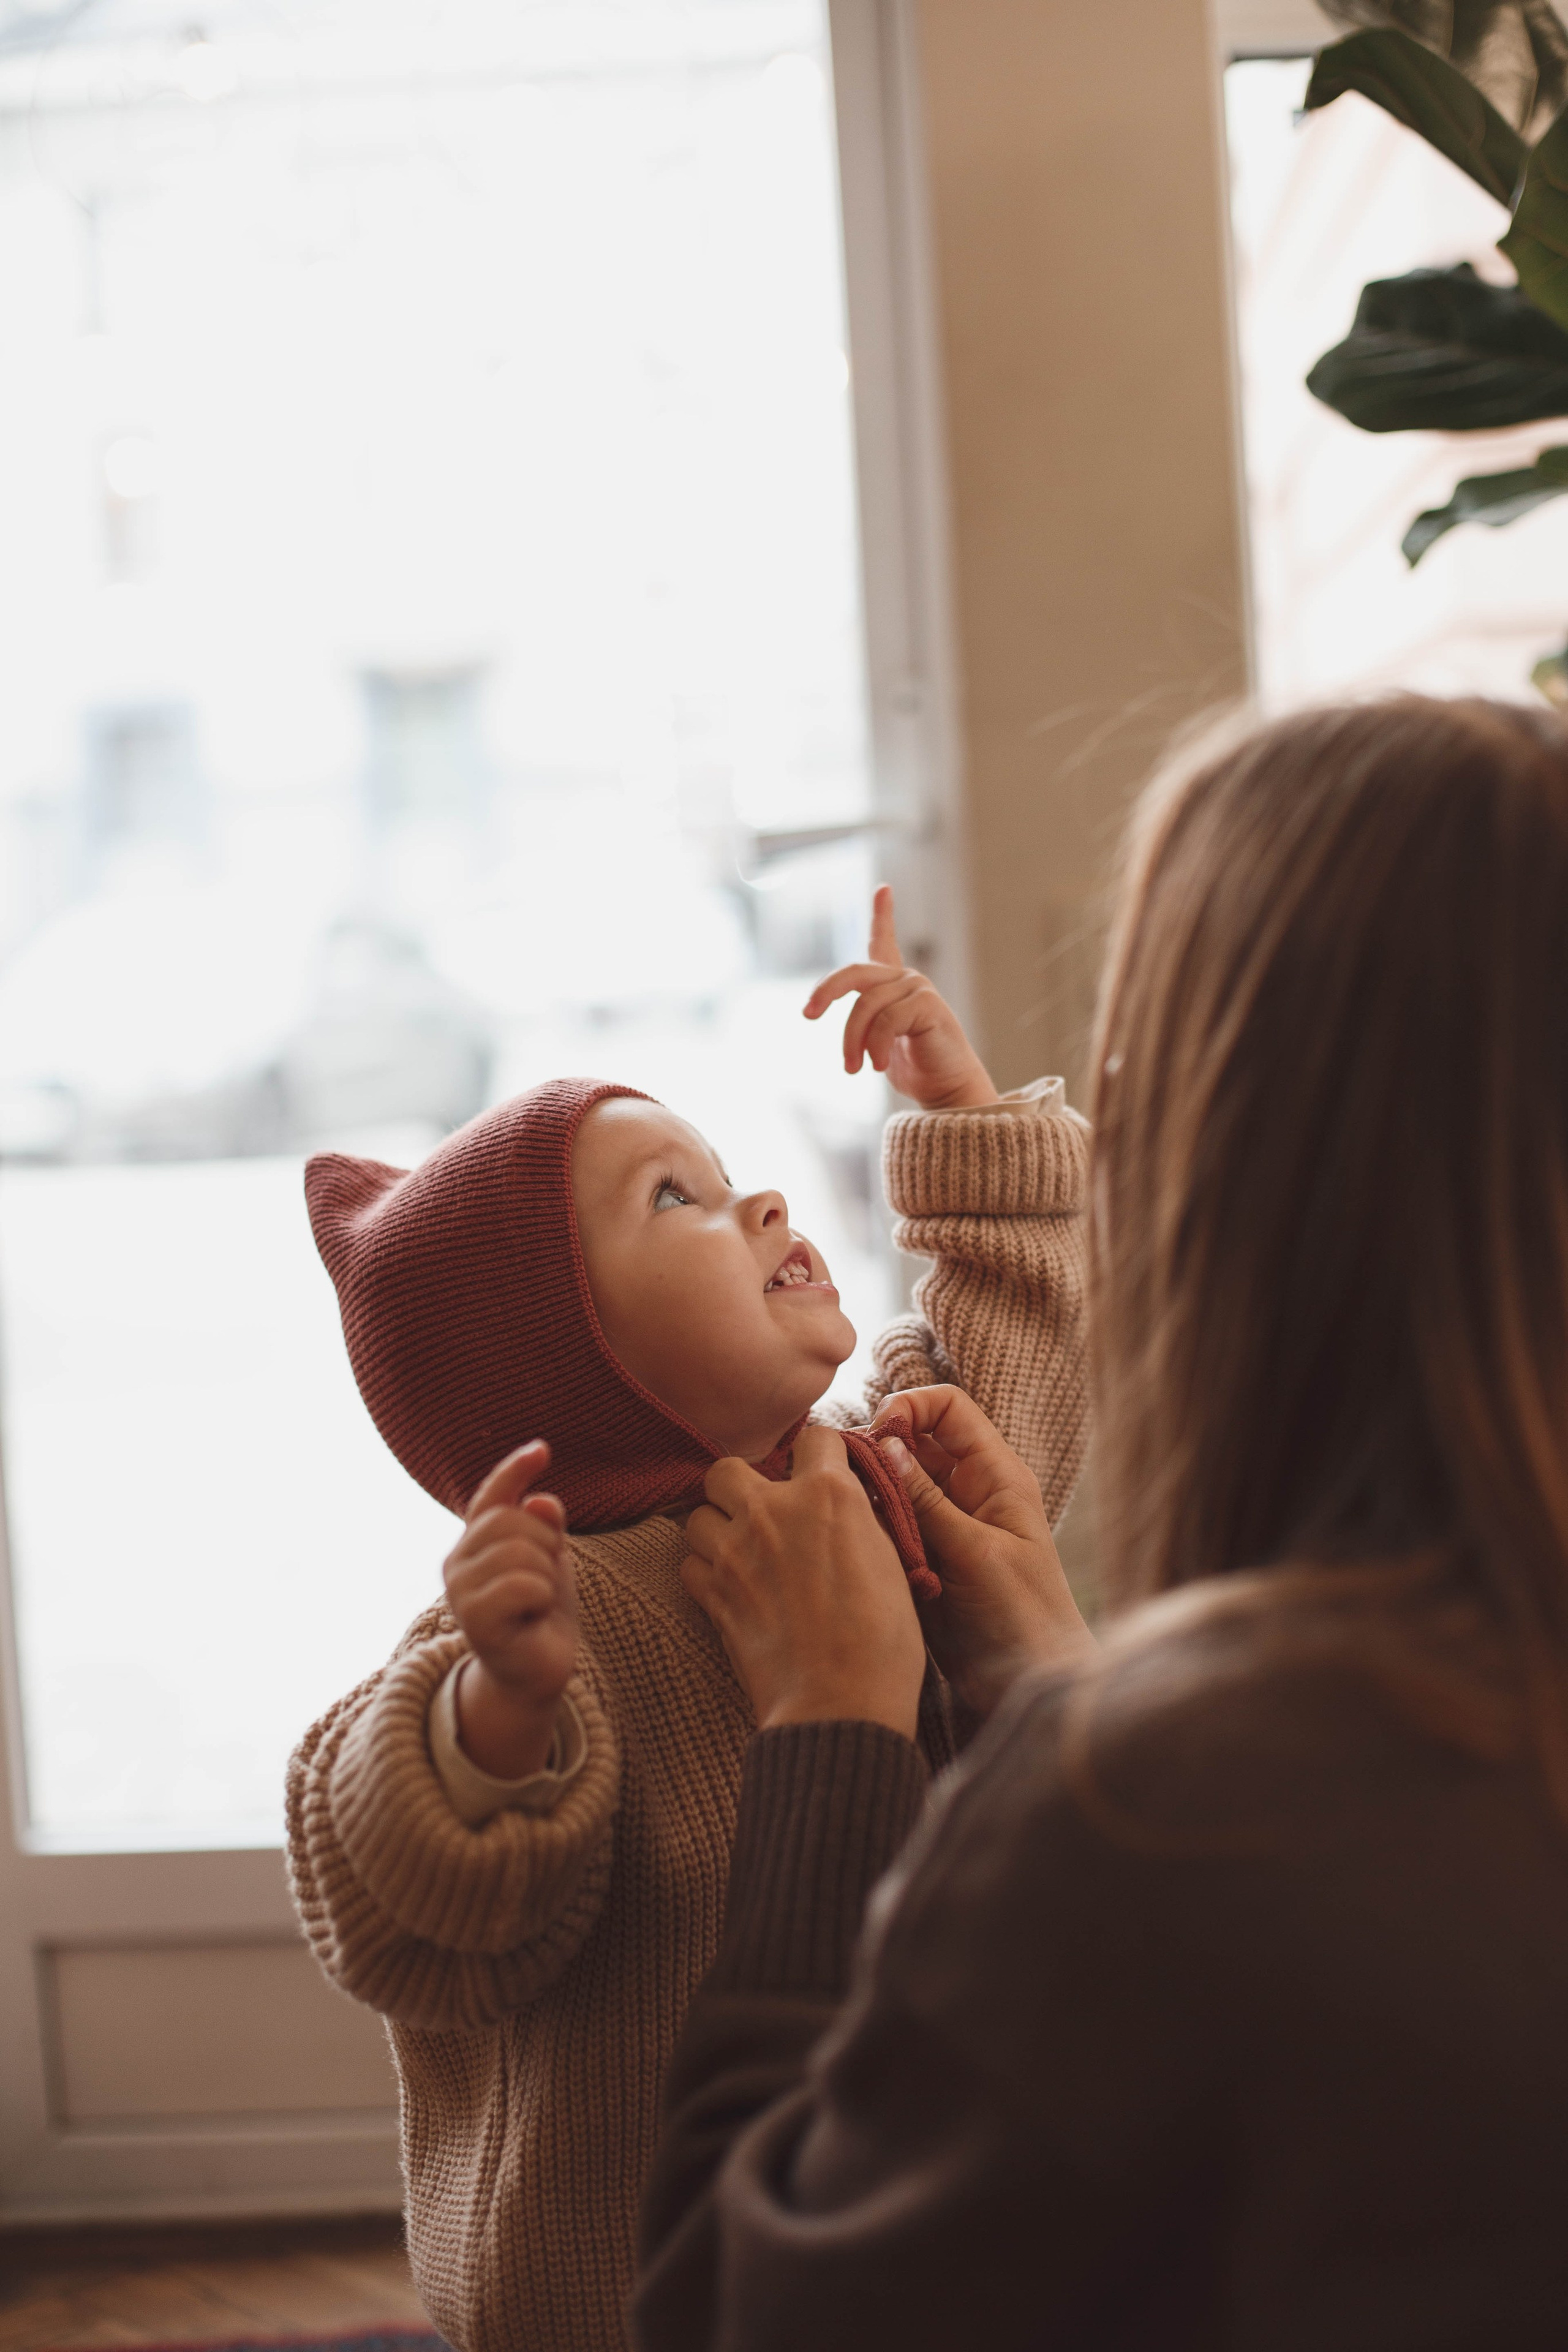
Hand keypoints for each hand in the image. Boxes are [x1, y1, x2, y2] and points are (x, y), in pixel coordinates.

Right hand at [443, 1440, 577, 1778]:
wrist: (536, 1672)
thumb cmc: (541, 1611)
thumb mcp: (549, 1558)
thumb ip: (544, 1526)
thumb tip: (539, 1500)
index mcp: (472, 1541)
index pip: (491, 1495)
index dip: (514, 1470)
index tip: (542, 1450)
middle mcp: (456, 1561)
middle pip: (513, 1520)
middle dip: (546, 1546)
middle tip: (544, 1582)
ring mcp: (460, 1591)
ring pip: (521, 1551)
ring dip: (546, 1576)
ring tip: (536, 1602)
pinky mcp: (474, 1620)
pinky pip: (523, 1585)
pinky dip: (541, 1598)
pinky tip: (532, 1617)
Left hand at [682, 1427, 927, 1739]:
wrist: (841, 1704)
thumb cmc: (883, 1641)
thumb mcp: (890, 1561)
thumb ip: (860, 1518)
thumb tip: (848, 1503)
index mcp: (828, 1495)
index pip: (814, 1437)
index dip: (819, 1453)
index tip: (822, 1471)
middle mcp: (773, 1511)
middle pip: (726, 1468)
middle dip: (741, 1485)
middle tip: (763, 1511)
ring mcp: (735, 1552)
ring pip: (697, 1515)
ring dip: (716, 1528)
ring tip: (741, 1551)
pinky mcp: (713, 1595)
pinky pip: (689, 1564)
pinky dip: (704, 1571)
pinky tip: (730, 1586)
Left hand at [803, 884, 997, 1108]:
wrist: (947, 1090)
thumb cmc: (912, 1067)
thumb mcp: (877, 1041)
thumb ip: (862, 1019)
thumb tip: (819, 1007)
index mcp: (893, 985)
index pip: (885, 943)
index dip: (883, 915)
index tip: (883, 889)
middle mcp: (906, 979)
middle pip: (854, 973)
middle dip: (826, 991)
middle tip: (808, 1014)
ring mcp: (918, 988)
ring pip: (865, 1006)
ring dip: (852, 1041)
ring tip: (854, 1069)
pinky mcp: (927, 1004)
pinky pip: (886, 1021)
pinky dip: (875, 1047)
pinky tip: (879, 1066)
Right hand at [870, 1388, 1092, 1716]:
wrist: (1026, 1687)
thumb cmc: (1021, 1619)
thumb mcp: (975, 1554)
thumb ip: (928, 1501)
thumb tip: (885, 1443)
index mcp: (996, 1476)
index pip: (949, 1409)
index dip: (910, 1407)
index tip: (877, 1430)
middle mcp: (967, 1492)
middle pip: (913, 1441)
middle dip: (878, 1447)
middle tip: (847, 1471)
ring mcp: (943, 1525)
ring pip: (895, 1483)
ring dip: (869, 1488)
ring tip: (846, 1506)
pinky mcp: (921, 1557)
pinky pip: (888, 1522)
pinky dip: (869, 1523)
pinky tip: (852, 1536)